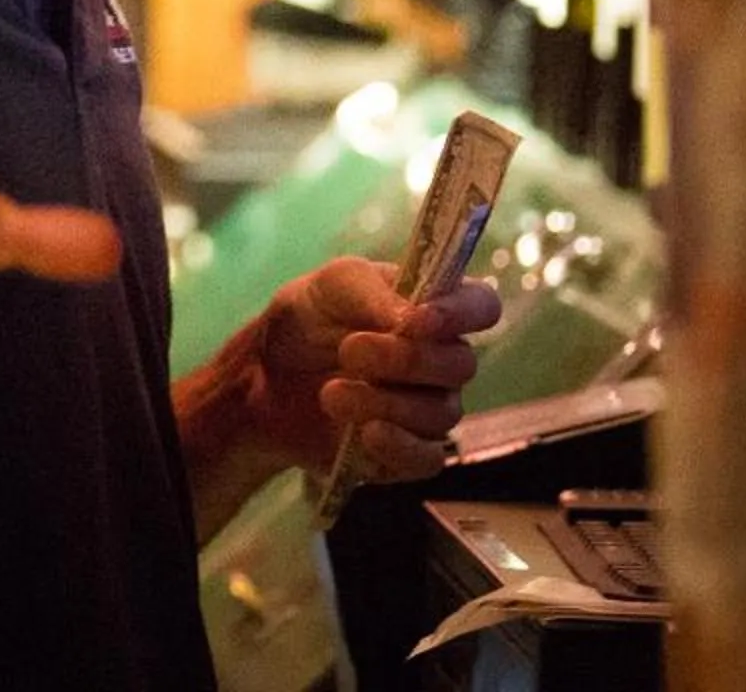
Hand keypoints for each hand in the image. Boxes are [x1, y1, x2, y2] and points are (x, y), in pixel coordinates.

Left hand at [243, 257, 502, 482]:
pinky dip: (398, 446)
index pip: (481, 305)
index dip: (461, 312)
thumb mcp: (329, 286)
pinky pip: (427, 460)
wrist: (265, 375)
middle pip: (460, 365)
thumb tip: (410, 320)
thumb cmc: (308, 319)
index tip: (418, 320)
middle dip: (404, 359)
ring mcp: (428, 410)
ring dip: (382, 401)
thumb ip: (370, 292)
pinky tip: (365, 433)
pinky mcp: (407, 453)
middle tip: (349, 350)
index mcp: (432, 311)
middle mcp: (441, 361)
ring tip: (331, 392)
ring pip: (441, 413)